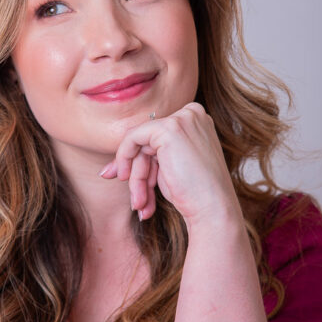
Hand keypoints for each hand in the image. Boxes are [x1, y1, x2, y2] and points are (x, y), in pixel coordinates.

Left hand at [100, 102, 239, 226]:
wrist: (213, 208)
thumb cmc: (195, 194)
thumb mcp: (169, 168)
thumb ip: (148, 157)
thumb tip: (109, 167)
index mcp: (197, 120)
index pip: (157, 136)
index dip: (142, 161)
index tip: (128, 181)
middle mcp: (192, 113)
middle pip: (148, 140)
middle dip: (138, 173)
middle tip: (136, 202)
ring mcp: (182, 118)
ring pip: (139, 143)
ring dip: (136, 177)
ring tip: (140, 203)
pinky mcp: (169, 129)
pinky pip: (132, 138)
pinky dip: (124, 158)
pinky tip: (128, 180)